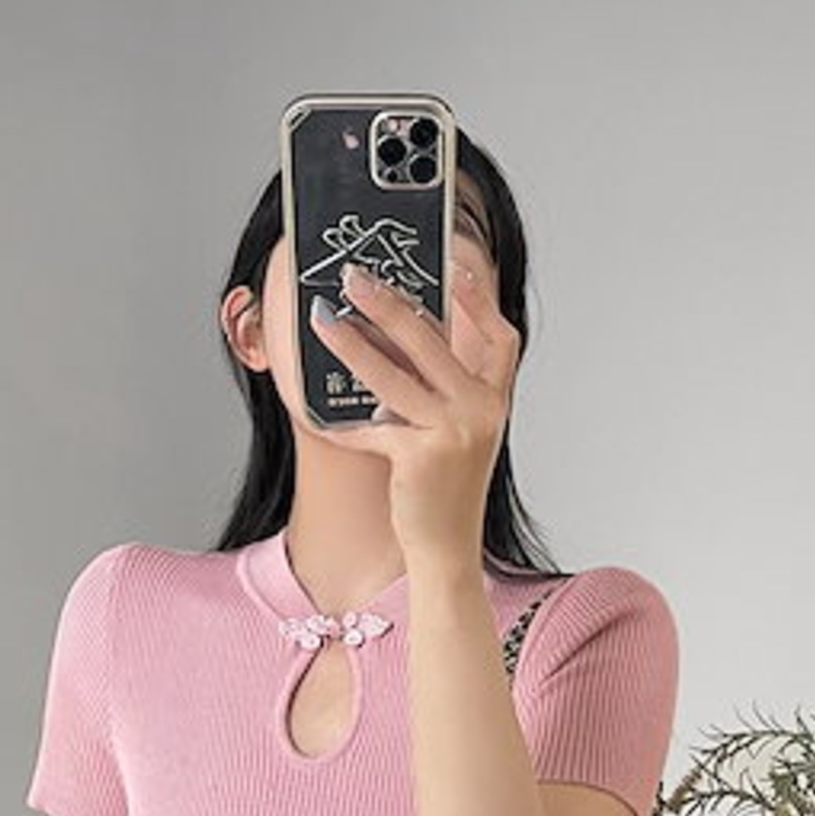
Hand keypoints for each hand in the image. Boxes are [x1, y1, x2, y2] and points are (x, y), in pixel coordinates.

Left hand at [307, 259, 520, 574]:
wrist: (448, 548)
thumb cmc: (445, 490)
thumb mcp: (456, 434)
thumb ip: (439, 391)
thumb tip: (391, 343)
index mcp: (495, 401)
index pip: (501, 338)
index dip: (479, 301)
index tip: (454, 267)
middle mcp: (482, 412)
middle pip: (433, 341)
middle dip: (389, 303)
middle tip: (354, 279)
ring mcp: (454, 433)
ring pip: (393, 376)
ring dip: (351, 343)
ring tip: (322, 318)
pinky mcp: (421, 456)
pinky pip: (371, 428)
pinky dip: (340, 424)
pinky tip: (313, 413)